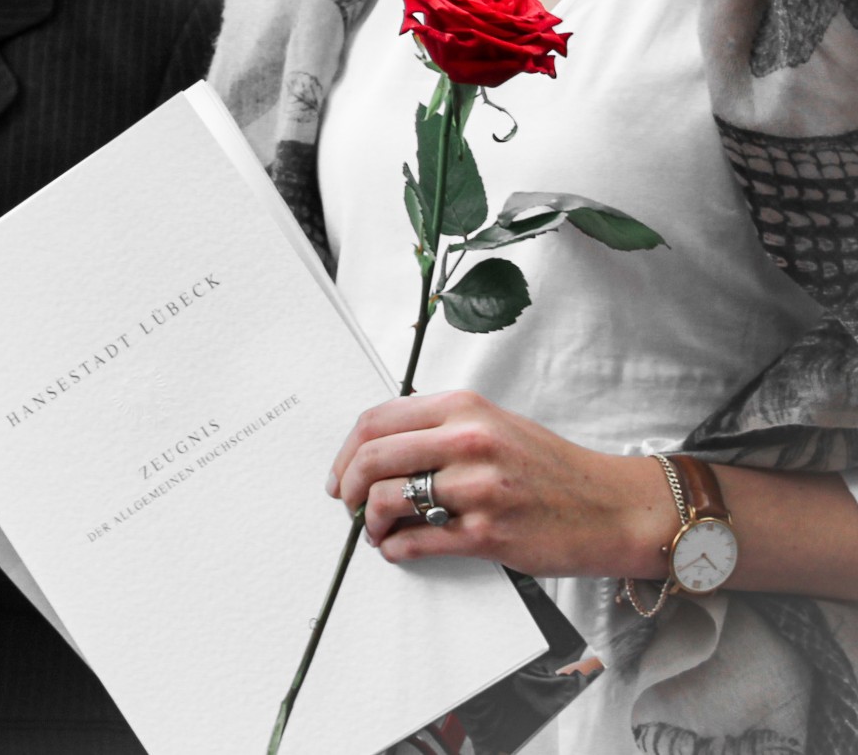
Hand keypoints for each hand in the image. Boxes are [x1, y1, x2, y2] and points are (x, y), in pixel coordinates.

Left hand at [328, 389, 675, 578]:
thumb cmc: (553, 468)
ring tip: (377, 529)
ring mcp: (478, 488)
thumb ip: (440, 428)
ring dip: (371, 521)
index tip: (342, 472)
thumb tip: (380, 449)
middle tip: (349, 502)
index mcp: (464, 409)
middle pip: (373, 457)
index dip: (347, 451)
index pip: (377, 421)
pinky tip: (397, 548)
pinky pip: (418, 541)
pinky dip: (396, 548)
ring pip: (389, 500)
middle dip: (349, 485)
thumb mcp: (495, 424)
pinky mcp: (488, 533)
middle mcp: (468, 442)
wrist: (614, 508)